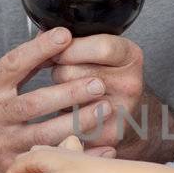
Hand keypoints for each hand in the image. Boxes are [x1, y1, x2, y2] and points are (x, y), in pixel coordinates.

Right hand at [0, 29, 113, 172]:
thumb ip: (19, 66)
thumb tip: (53, 37)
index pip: (13, 64)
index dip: (39, 49)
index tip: (65, 35)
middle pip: (34, 103)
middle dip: (69, 93)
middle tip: (99, 83)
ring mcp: (1, 145)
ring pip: (45, 135)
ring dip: (79, 122)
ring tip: (107, 108)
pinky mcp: (11, 168)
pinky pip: (50, 160)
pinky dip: (78, 153)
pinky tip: (103, 145)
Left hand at [49, 34, 148, 149]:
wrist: (127, 113)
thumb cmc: (105, 75)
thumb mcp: (100, 49)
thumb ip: (76, 41)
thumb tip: (42, 37)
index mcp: (131, 56)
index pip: (101, 47)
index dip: (71, 48)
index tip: (57, 51)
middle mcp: (131, 84)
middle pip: (73, 73)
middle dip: (58, 71)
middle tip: (64, 74)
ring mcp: (121, 111)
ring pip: (66, 98)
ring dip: (57, 95)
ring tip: (67, 92)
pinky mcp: (107, 135)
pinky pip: (68, 122)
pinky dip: (62, 117)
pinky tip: (70, 112)